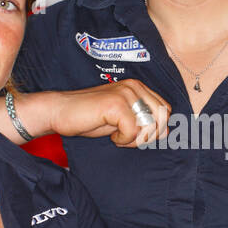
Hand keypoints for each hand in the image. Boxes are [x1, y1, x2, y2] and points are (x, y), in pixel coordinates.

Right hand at [45, 81, 170, 146]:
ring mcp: (126, 93)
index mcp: (138, 87)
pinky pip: (133, 131)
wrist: (60, 112)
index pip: (165, 110)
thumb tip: (167, 131)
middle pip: (162, 118)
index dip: (155, 128)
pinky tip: (111, 135)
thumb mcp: (123, 121)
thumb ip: (145, 124)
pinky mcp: (116, 103)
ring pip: (150, 125)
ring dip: (135, 138)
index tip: (134, 134)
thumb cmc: (89, 118)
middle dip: (148, 135)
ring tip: (117, 135)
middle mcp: (134, 86)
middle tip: (126, 137)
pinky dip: (123, 140)